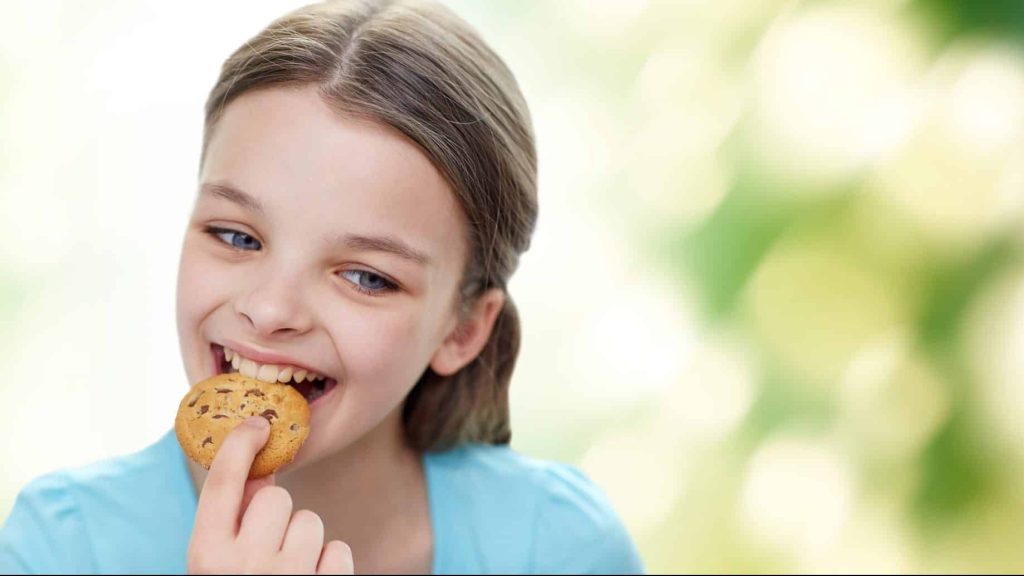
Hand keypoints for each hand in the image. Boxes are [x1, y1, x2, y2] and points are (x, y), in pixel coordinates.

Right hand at [187, 416, 353, 573]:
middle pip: (276, 497)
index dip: (240, 444)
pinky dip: (328, 563)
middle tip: (269, 547)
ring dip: (304, 541)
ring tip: (288, 571)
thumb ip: (230, 521)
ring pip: (310, 521)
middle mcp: (244, 566)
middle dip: (277, 512)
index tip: (258, 423)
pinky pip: (338, 550)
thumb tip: (259, 471)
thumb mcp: (217, 562)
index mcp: (206, 556)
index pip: (222, 481)